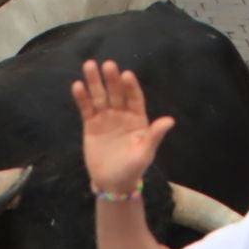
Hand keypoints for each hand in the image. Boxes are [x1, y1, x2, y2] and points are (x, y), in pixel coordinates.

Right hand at [72, 59, 173, 193]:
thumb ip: (155, 135)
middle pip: (116, 93)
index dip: (130, 87)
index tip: (126, 75)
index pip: (134, 98)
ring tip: (89, 65)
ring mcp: (105, 118)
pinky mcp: (91, 125)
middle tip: (108, 65)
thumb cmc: (132, 169)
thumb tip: (170, 120)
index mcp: (138, 119)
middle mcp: (122, 114)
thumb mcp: (145, 153)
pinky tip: (78, 86)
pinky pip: (86, 108)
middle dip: (112, 79)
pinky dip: (82, 97)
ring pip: (100, 96)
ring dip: (94, 82)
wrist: (112, 183)